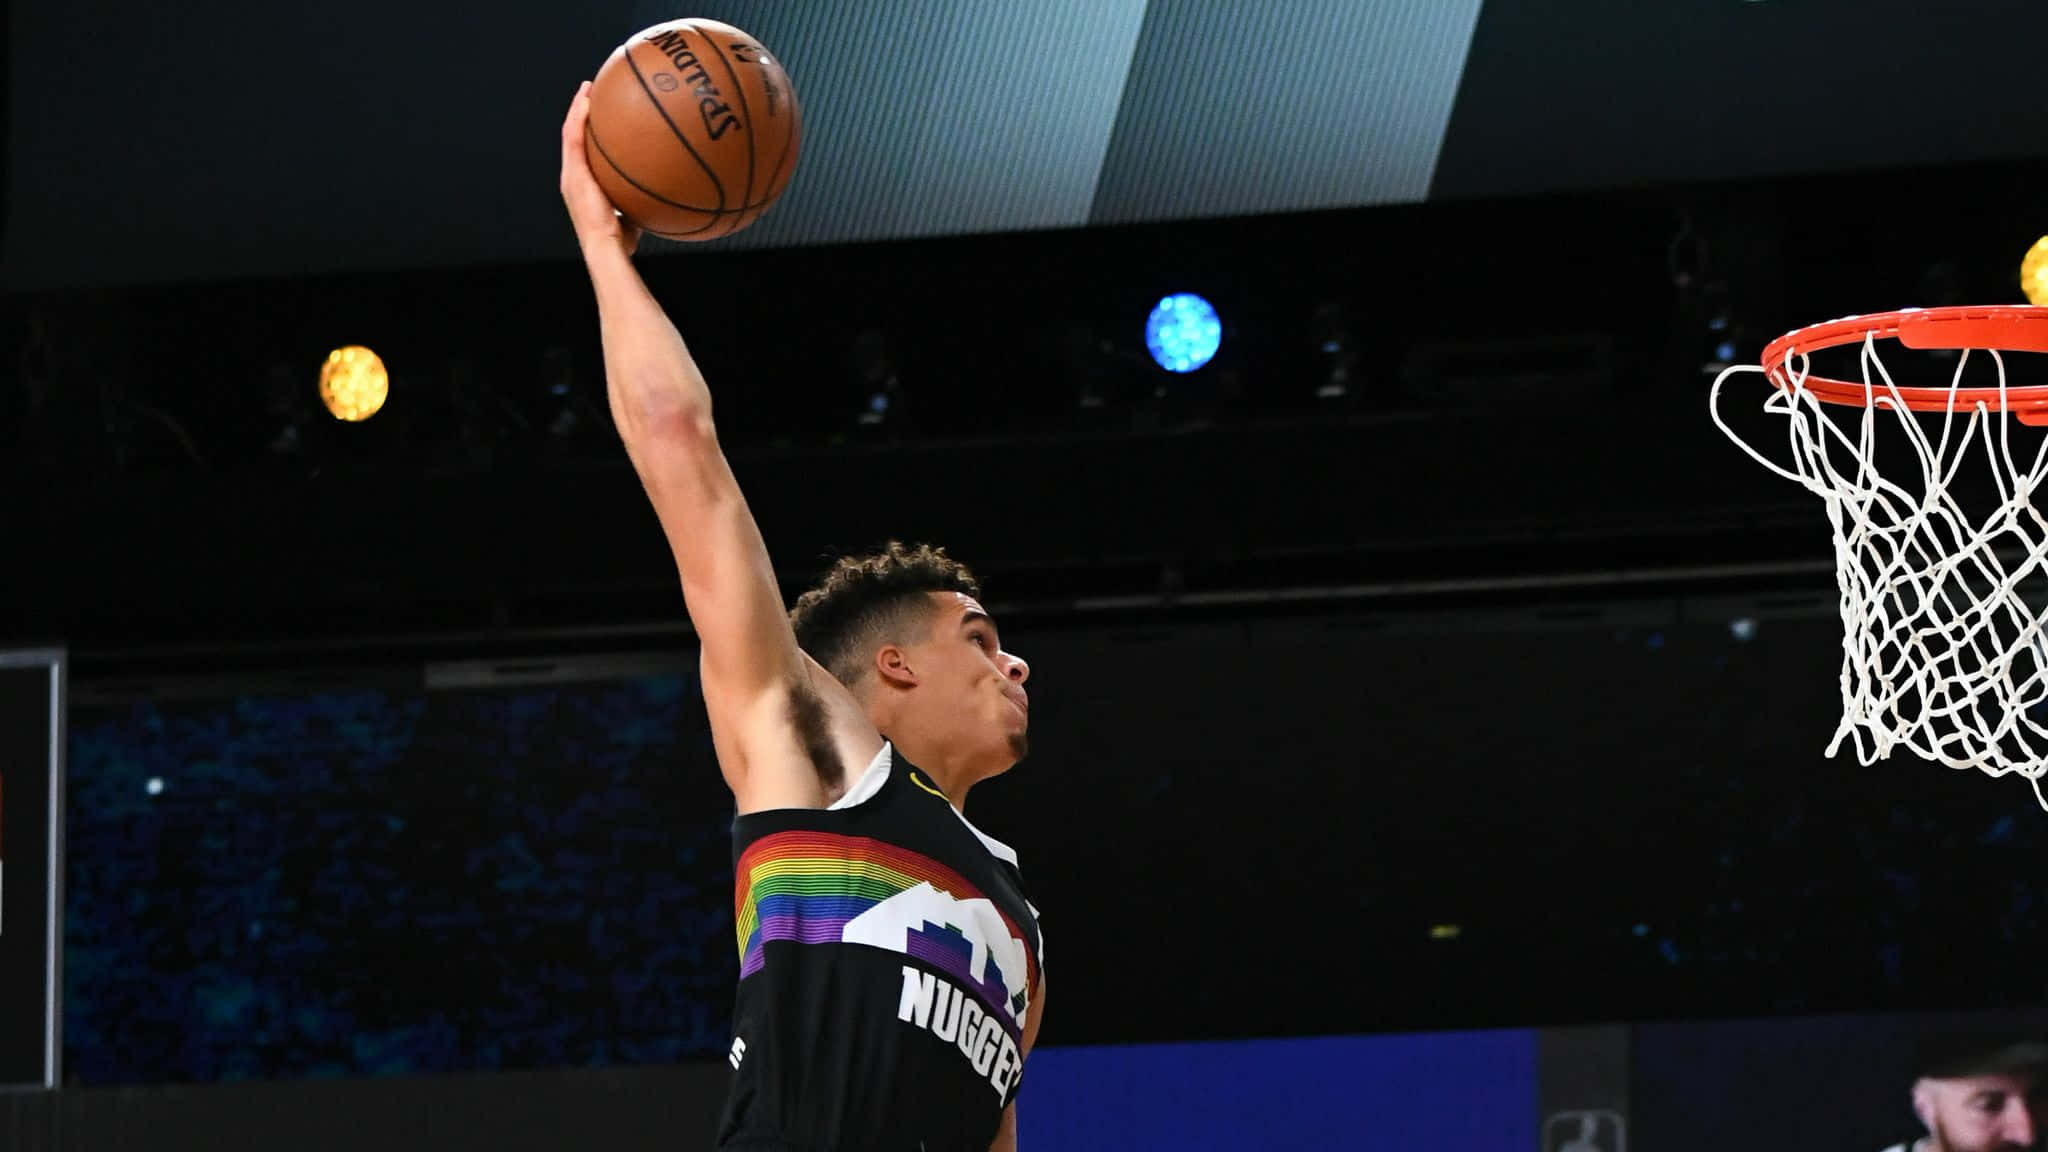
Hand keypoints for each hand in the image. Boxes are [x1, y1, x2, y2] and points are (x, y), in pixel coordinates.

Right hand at [559, 81, 642, 258]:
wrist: (607, 248)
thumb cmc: (623, 240)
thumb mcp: (634, 213)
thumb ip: (643, 199)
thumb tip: (667, 191)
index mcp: (584, 184)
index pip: (583, 151)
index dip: (587, 130)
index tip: (599, 113)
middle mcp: (573, 176)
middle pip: (573, 136)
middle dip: (580, 112)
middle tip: (590, 93)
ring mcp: (571, 175)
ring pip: (570, 132)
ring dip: (578, 108)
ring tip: (588, 88)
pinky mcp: (573, 174)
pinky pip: (574, 138)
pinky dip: (579, 117)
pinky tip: (588, 101)